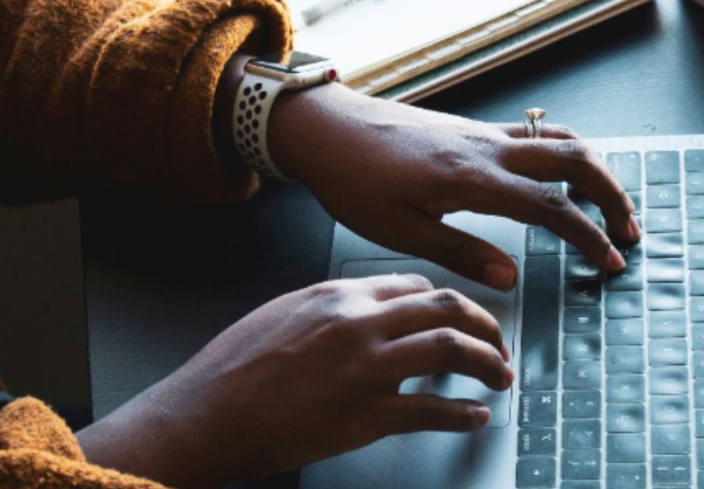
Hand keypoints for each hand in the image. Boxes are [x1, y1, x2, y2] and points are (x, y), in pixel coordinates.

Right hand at [77, 274, 511, 486]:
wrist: (203, 415)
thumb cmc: (233, 367)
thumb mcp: (284, 312)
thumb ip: (333, 306)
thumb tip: (373, 309)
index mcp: (338, 294)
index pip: (416, 286)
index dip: (449, 302)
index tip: (462, 318)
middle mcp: (358, 323)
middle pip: (446, 308)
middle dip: (485, 324)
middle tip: (498, 343)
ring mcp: (365, 369)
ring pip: (451, 350)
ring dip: (488, 363)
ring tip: (500, 376)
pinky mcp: (364, 416)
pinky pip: (431, 410)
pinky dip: (463, 414)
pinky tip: (474, 417)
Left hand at [268, 83, 639, 289]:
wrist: (327, 128)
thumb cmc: (354, 181)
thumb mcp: (399, 231)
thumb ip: (460, 253)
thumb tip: (511, 278)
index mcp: (472, 179)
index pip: (552, 206)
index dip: (588, 235)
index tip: (610, 261)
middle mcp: (488, 148)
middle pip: (574, 159)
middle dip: (612, 194)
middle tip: (628, 231)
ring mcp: (482, 132)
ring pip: (559, 139)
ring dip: (594, 169)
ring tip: (608, 203)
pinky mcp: (472, 128)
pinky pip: (535, 133)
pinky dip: (565, 153)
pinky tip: (562, 176)